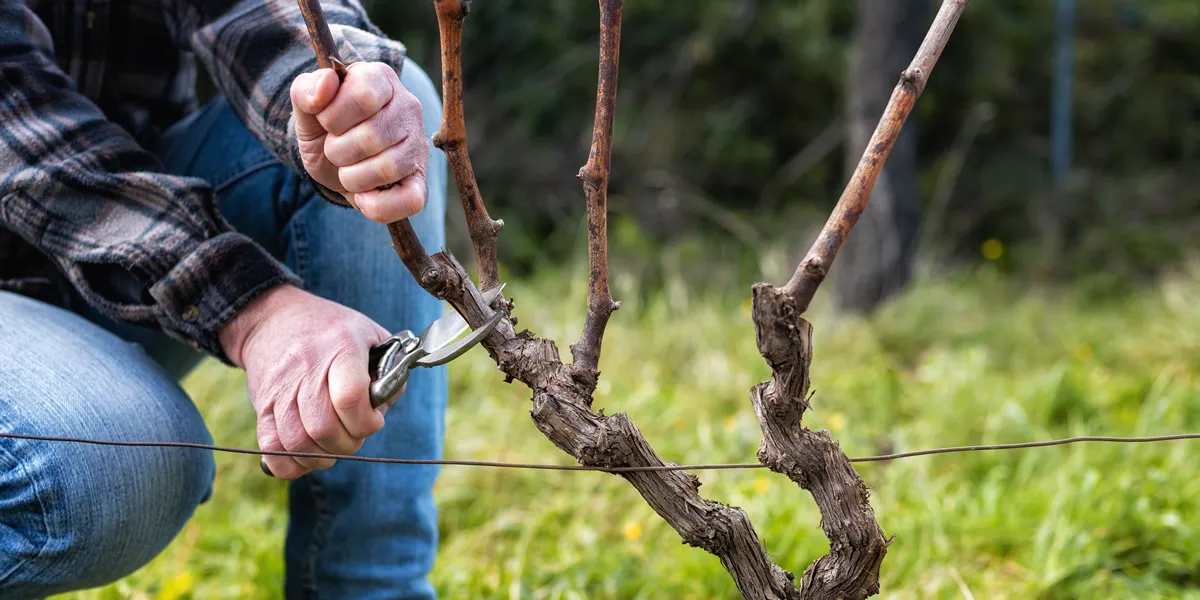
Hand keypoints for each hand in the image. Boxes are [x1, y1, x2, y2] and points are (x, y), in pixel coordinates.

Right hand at [219, 284, 396, 479]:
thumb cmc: (333, 331)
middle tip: (353, 436)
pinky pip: (270, 448)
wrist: (274, 319)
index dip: (366, 422)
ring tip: (332, 447)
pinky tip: (306, 455)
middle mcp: (306, 368)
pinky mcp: (261, 405)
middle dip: (347, 444)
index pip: (350, 397)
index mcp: (341, 347)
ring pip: (297, 442)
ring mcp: (279, 388)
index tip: (374, 421)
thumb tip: (381, 411)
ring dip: (321, 458)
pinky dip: (290, 464)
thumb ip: (388, 374)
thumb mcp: (371, 336)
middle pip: (323, 427)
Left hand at [290, 62, 428, 223]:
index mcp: (381, 79)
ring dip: (353, 177)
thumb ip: (305, 91)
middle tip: (335, 148)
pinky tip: (363, 197)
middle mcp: (408, 108)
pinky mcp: (420, 180)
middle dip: (338, 150)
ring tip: (347, 170)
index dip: (334, 116)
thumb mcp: (306, 109)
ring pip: (389, 168)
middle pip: (372, 136)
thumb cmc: (324, 127)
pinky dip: (379, 206)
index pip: (364, 94)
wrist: (332, 157)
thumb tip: (326, 83)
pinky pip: (412, 200)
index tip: (327, 121)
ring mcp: (417, 145)